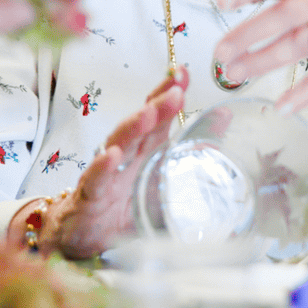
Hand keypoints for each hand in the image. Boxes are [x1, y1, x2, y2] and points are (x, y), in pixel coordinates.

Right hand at [37, 67, 188, 258]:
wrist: (83, 235)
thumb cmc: (124, 204)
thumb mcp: (164, 180)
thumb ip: (194, 151)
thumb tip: (225, 119)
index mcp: (144, 151)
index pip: (156, 115)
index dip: (167, 92)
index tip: (182, 73)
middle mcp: (126, 156)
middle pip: (140, 125)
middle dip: (157, 105)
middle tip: (176, 91)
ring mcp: (107, 174)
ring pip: (119, 145)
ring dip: (132, 127)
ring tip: (147, 114)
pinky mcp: (91, 196)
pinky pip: (96, 179)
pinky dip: (102, 167)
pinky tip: (111, 156)